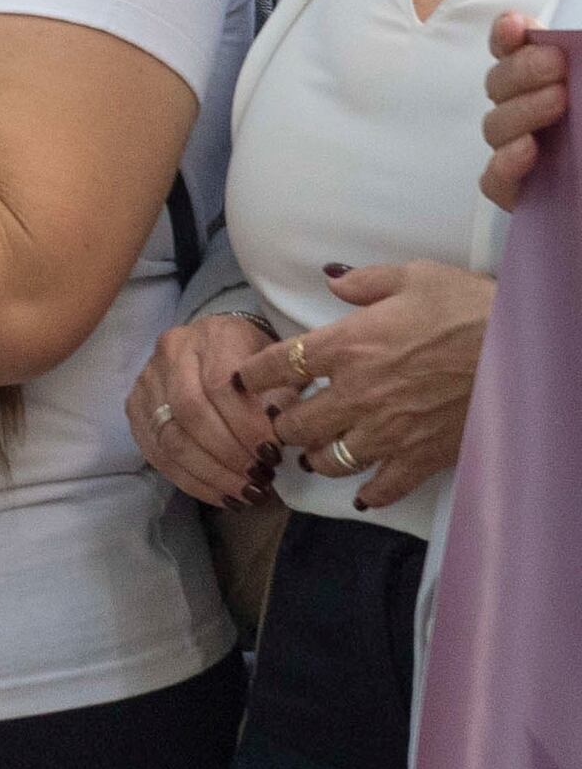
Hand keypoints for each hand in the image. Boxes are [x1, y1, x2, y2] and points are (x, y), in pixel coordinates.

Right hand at [124, 307, 284, 509]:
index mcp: (213, 334)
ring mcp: (146, 381)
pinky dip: (190, 480)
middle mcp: (171, 352)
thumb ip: (282, 398)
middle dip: (227, 452)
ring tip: (245, 493)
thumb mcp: (279, 369)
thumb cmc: (257, 361)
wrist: (220, 347)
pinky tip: (220, 495)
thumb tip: (279, 439)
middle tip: (259, 478)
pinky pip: (156, 453)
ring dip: (210, 473)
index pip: (220, 383)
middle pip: (189, 411)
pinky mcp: (135, 408)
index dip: (245, 424)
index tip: (272, 453)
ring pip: (170, 436)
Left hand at [236, 258, 490, 513]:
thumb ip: (365, 282)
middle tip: (285, 420)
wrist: (523, 350)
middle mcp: (356, 394)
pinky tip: (362, 490)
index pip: (278, 365)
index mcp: (347, 346)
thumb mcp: (416, 277)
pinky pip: (382, 488)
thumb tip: (332, 280)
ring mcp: (387, 431)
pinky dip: (368, 492)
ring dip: (315, 456)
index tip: (245, 380)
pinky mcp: (420, 456)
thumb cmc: (470, 308)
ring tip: (315, 451)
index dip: (254, 374)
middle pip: (292, 424)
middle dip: (281, 424)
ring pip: (327, 459)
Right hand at [490, 13, 566, 211]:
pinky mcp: (517, 193)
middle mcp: (529, 112)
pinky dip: (506, 163)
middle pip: (499, 84)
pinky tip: (528, 150)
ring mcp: (519, 153)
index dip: (505, 35)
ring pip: (496, 127)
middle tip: (556, 64)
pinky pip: (494, 179)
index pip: (512, 51)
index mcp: (548, 82)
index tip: (515, 26)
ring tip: (559, 101)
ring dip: (522, 109)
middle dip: (522, 70)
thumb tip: (580, 46)